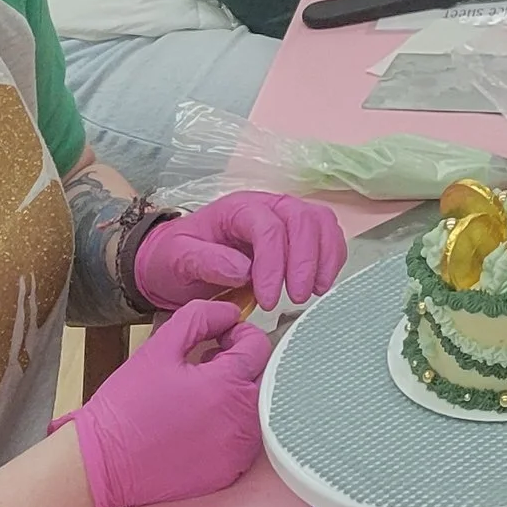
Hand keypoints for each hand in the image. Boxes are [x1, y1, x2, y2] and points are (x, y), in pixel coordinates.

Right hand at [61, 300, 269, 506]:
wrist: (102, 463)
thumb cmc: (126, 406)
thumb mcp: (159, 348)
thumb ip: (200, 319)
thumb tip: (231, 312)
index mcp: (227, 385)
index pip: (260, 346)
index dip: (239, 334)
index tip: (217, 340)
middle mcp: (242, 421)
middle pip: (262, 376)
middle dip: (239, 363)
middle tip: (205, 366)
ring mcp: (238, 451)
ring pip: (256, 408)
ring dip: (236, 394)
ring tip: (200, 394)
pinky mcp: (230, 472)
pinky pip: (244, 439)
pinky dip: (230, 425)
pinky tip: (198, 424)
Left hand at [133, 192, 346, 314]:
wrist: (176, 261)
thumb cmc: (176, 258)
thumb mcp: (177, 260)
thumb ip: (206, 261)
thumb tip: (243, 270)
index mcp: (236, 209)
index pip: (268, 227)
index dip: (274, 263)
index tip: (270, 300)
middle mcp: (266, 206)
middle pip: (302, 219)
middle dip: (305, 260)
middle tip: (297, 297)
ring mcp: (284, 217)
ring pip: (320, 222)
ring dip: (324, 257)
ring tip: (313, 291)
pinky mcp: (296, 234)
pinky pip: (325, 235)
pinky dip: (330, 258)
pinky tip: (320, 284)